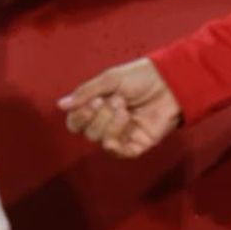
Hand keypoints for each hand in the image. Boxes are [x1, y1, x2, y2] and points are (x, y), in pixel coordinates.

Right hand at [58, 57, 182, 158]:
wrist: (169, 82)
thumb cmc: (139, 77)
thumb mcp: (109, 80)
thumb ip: (85, 93)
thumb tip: (60, 105)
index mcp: (96, 108)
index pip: (75, 123)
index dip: (79, 116)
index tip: (92, 101)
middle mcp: (106, 124)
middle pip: (88, 133)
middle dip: (99, 116)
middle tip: (115, 100)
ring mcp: (122, 135)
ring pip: (102, 142)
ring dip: (110, 123)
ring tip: (124, 107)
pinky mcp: (137, 145)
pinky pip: (120, 152)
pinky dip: (118, 139)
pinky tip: (127, 122)